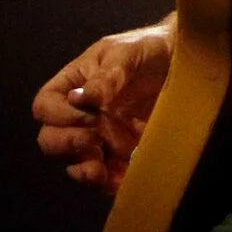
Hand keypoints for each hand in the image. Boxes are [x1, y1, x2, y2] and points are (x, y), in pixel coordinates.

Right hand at [32, 22, 173, 191]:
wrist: (185, 62)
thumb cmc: (148, 48)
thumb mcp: (127, 53)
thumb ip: (107, 75)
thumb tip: (82, 99)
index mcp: (73, 86)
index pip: (46, 106)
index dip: (58, 115)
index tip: (87, 113)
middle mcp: (80, 116)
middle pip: (51, 140)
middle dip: (66, 145)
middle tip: (90, 141)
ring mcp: (100, 137)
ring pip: (77, 164)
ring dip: (85, 171)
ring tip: (100, 171)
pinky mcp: (122, 154)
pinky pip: (108, 177)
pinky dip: (110, 183)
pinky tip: (121, 181)